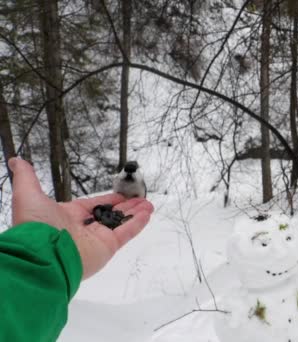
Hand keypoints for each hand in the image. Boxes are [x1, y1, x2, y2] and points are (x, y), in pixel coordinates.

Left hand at [9, 157, 153, 278]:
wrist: (42, 253)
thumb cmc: (35, 225)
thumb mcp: (28, 194)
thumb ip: (27, 177)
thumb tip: (17, 160)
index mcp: (68, 217)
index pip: (93, 205)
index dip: (108, 199)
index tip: (121, 195)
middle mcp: (84, 228)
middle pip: (111, 214)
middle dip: (127, 206)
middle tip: (141, 198)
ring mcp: (97, 239)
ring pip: (121, 223)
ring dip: (135, 213)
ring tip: (148, 205)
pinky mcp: (108, 247)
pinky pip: (126, 233)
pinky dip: (137, 223)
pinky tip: (147, 213)